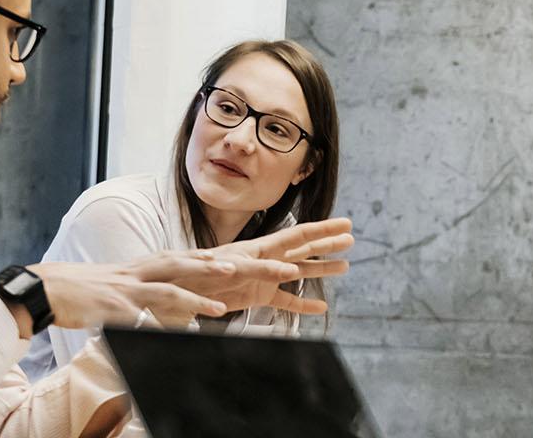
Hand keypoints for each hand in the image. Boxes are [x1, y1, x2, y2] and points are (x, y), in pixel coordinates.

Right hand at [26, 218, 354, 329]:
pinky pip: (170, 299)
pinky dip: (193, 305)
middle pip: (237, 256)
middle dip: (278, 253)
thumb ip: (188, 301)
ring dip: (249, 271)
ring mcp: (160, 275)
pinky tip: (215, 313)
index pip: (241, 255)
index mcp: (189, 264)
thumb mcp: (161, 298)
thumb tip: (213, 309)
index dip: (278, 251)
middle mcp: (179, 263)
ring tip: (283, 271)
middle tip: (316, 255)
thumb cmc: (112, 296)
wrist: (62, 290)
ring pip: (212, 271)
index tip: (314, 252)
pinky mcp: (138, 294)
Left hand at [182, 217, 353, 311]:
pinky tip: (320, 308)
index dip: (323, 229)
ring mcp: (265, 278)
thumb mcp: (228, 269)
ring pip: (300, 271)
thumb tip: (289, 272)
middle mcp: (267, 259)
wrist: (180, 290)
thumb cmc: (200, 274)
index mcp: (262, 248)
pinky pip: (286, 302)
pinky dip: (302, 305)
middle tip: (351, 237)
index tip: (346, 224)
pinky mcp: (258, 297)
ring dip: (322, 268)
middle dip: (327, 242)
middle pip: (304, 248)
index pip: (299, 235)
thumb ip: (258, 271)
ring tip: (345, 266)